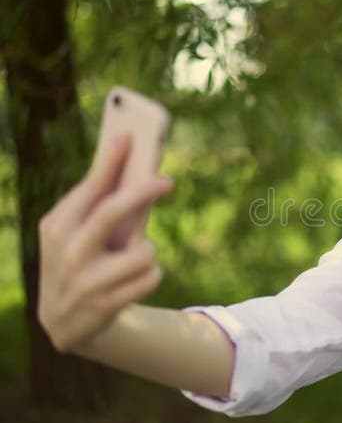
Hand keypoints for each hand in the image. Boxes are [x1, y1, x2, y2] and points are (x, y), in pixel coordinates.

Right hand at [37, 133, 172, 352]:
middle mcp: (67, 252)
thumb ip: (100, 207)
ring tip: (131, 261)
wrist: (64, 323)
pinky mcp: (106, 304)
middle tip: (166, 180)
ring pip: (143, 251)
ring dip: (147, 252)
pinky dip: (151, 275)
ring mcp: (85, 281)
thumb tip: (138, 170)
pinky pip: (152, 276)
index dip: (109, 162)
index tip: (128, 137)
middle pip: (112, 213)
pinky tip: (132, 282)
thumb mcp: (75, 234)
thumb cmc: (79, 261)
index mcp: (56, 227)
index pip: (87, 189)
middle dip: (142, 192)